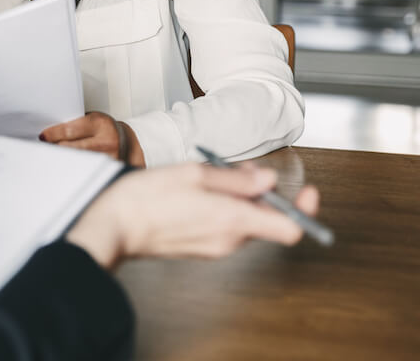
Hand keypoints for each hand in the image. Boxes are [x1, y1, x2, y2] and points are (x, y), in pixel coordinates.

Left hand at [40, 111, 143, 165]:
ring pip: (77, 162)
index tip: (43, 137)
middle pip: (71, 148)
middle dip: (55, 148)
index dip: (53, 134)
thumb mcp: (92, 120)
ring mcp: (110, 159)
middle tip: (44, 148)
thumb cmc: (104, 129)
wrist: (126, 140)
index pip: (70, 130)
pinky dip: (75, 171)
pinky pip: (87, 172)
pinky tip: (67, 169)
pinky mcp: (110, 172)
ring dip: (63, 161)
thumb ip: (74, 124)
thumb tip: (49, 134)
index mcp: (100, 124)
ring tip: (54, 158)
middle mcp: (107, 141)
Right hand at [65, 163, 320, 268]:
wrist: (112, 226)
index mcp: (233, 220)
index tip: (307, 191)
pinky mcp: (200, 248)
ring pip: (243, 221)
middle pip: (265, 218)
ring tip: (209, 179)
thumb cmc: (146, 198)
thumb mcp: (194, 173)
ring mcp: (214, 248)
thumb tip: (268, 181)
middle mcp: (230, 240)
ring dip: (237, 200)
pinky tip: (196, 194)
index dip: (305, 210)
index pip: (291, 227)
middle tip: (241, 171)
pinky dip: (221, 210)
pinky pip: (224, 228)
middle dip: (260, 193)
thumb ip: (236, 178)